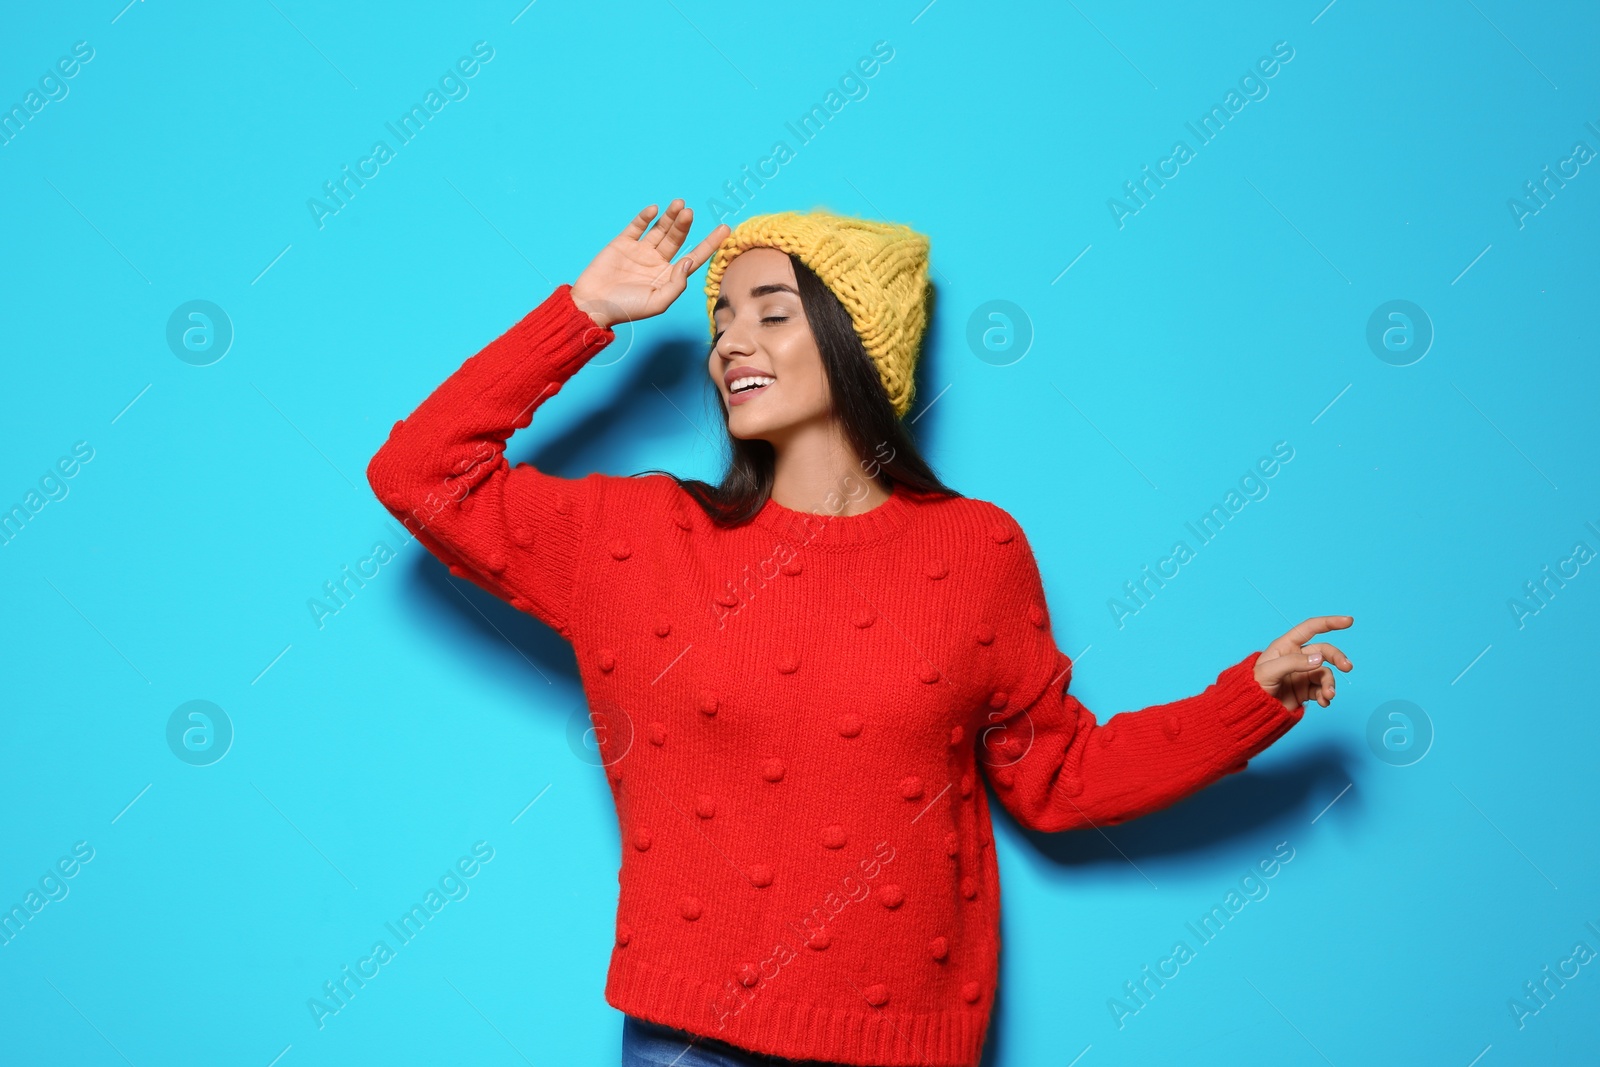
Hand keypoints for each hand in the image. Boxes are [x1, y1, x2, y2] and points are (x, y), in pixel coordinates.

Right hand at [570, 199, 731, 328]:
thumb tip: (688, 262)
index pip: (695, 257)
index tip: (725, 229)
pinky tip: (655, 210)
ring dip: (670, 217)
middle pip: (677, 239)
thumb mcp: (658, 302)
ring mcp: (640, 251)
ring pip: (660, 230)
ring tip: (679, 205)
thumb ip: (677, 283)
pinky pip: (637, 227)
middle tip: (689, 212)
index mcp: (668, 276)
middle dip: (684, 225)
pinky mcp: (622, 243)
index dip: (710, 243)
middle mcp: (657, 262)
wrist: (593, 304)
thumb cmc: (627, 309)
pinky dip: (645, 217)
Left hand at [1252, 615, 1354, 710]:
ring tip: (1328, 695)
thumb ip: (1294, 662)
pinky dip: (1326, 695)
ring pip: (1325, 673)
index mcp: (1285, 646)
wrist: (1251, 711)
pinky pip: (1322, 690)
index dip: (1329, 623)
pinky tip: (1324, 702)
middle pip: (1324, 651)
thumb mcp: (1269, 671)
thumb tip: (1319, 659)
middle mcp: (1296, 658)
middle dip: (1337, 657)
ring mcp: (1302, 674)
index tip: (1348, 621)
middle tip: (1347, 667)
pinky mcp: (1305, 691)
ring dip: (1330, 684)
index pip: (1310, 628)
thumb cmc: (1253, 686)